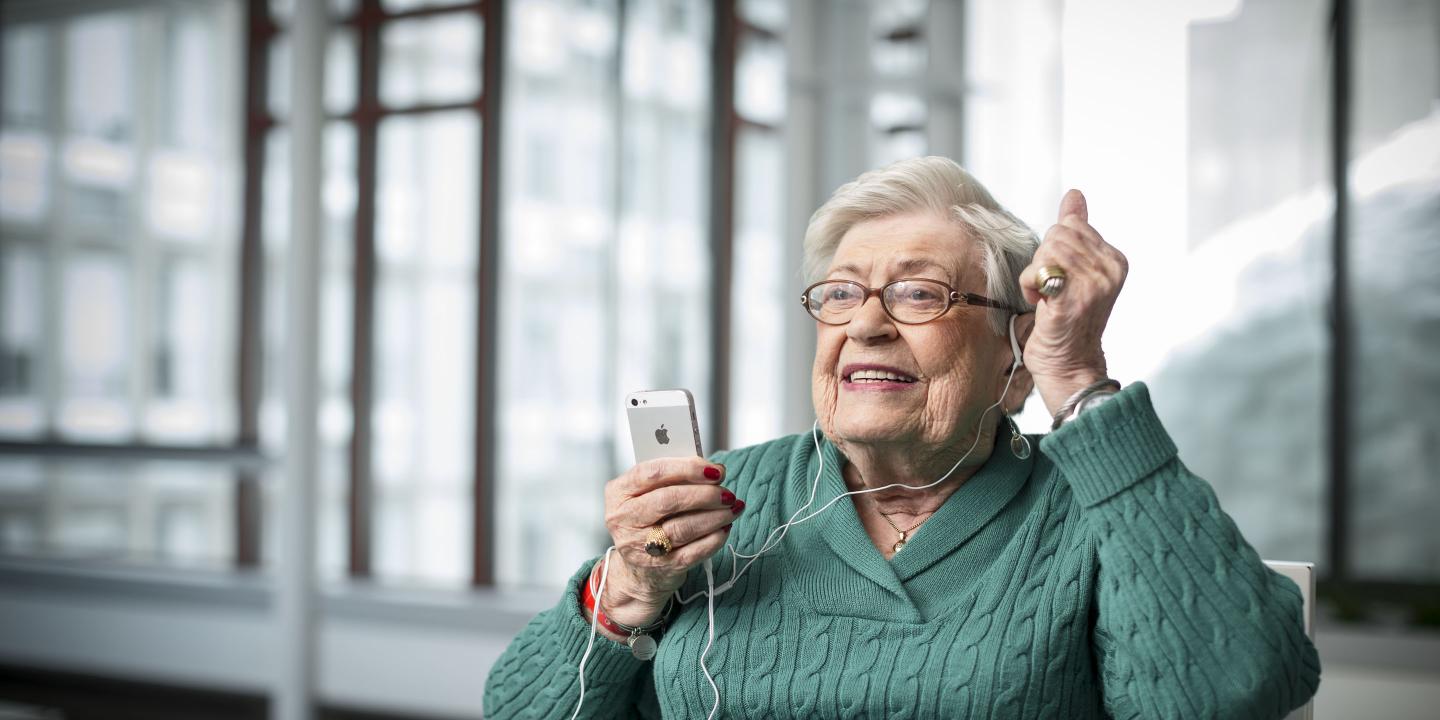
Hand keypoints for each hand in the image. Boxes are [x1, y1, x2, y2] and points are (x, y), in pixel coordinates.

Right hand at [597, 457, 739, 629]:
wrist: (639, 569)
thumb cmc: (648, 520)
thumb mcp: (648, 494)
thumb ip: (672, 478)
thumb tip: (712, 470)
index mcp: (618, 493)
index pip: (651, 473)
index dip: (686, 468)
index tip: (714, 470)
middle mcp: (624, 520)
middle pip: (668, 500)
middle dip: (704, 494)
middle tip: (726, 492)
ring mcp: (641, 547)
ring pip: (683, 527)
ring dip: (715, 516)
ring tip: (733, 507)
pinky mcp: (662, 568)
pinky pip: (694, 552)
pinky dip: (714, 538)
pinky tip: (725, 527)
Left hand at [1018, 189, 1127, 414]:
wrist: (1068, 366)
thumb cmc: (1065, 321)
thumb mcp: (1073, 270)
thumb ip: (1075, 230)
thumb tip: (1074, 195)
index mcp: (1114, 259)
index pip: (1070, 225)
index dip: (1053, 250)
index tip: (1059, 279)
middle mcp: (1110, 269)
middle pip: (1056, 234)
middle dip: (1042, 261)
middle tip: (1050, 291)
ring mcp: (1095, 284)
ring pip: (1046, 250)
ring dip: (1034, 276)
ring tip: (1046, 299)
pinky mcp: (1073, 298)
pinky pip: (1039, 271)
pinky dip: (1029, 285)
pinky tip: (1039, 303)